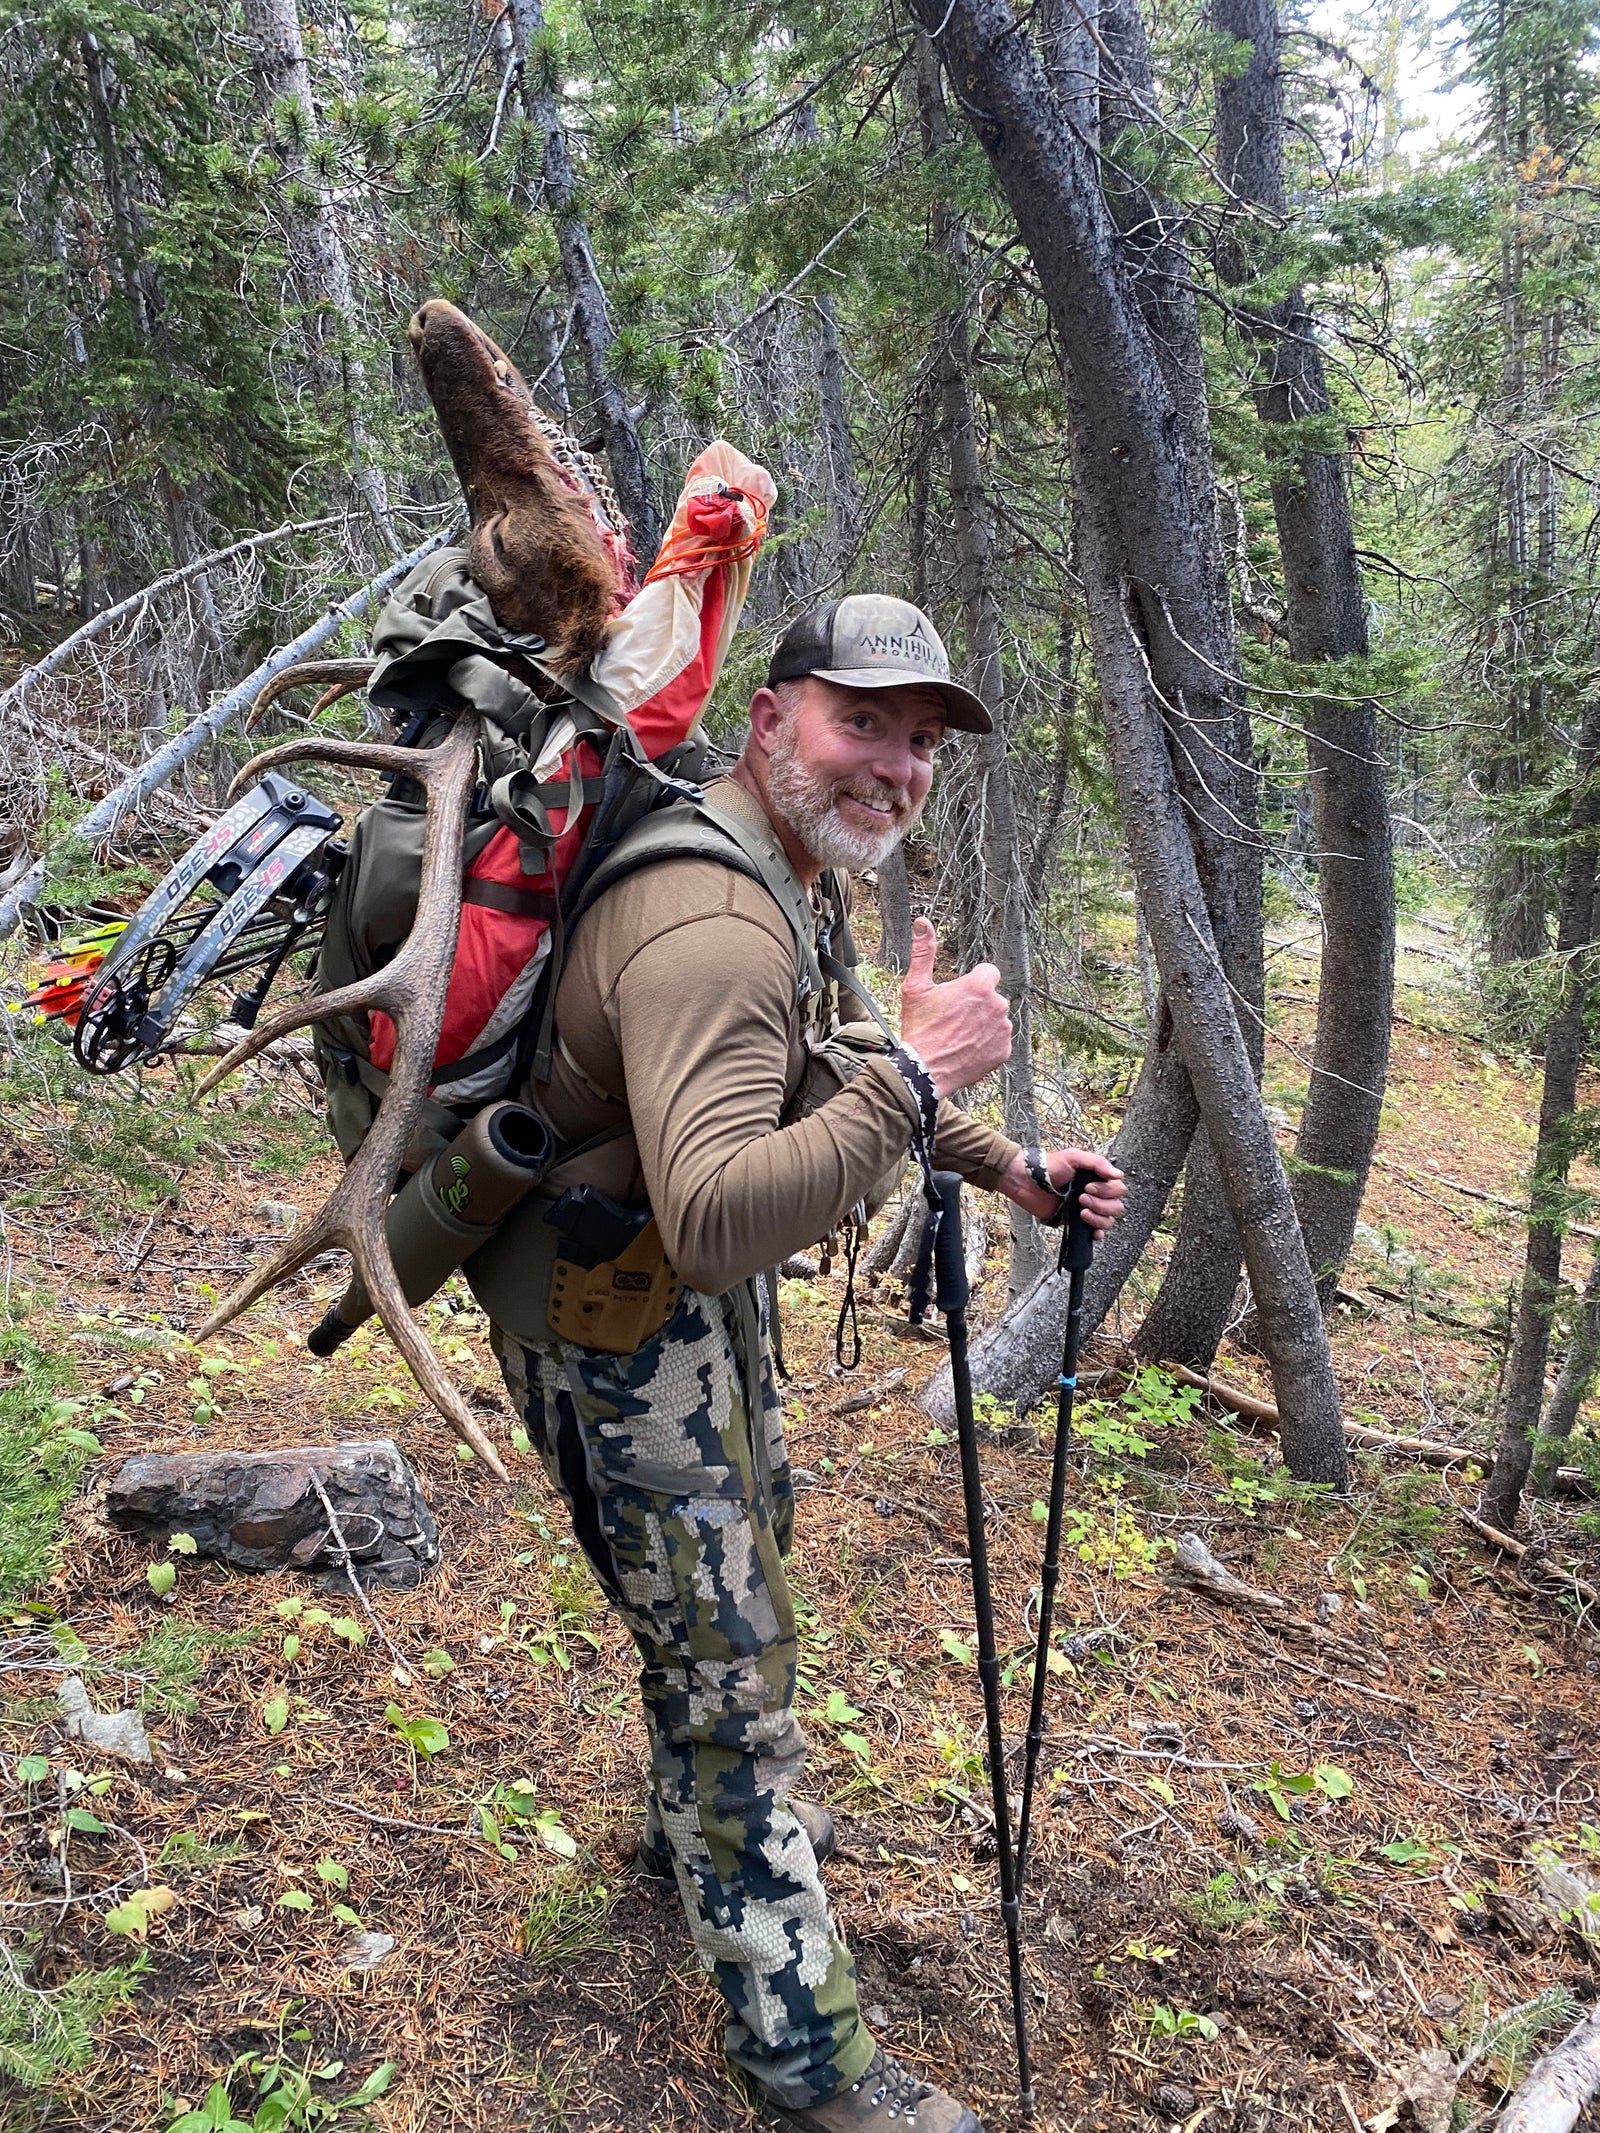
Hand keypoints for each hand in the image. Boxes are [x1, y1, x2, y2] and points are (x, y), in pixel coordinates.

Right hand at [899, 917, 1012, 1098]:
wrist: (923, 1070)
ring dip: (983, 1024)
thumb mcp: (916, 987)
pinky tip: (967, 1049)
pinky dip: (987, 1044)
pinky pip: (999, 1041)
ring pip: (996, 1019)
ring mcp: (1003, 1030)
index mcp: (980, 986)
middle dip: (978, 1005)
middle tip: (954, 1019)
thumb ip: (924, 952)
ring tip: (959, 1036)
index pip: (988, 973)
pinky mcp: (1004, 1051)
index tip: (958, 997)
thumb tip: (922, 923)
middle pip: (992, 997)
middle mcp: (998, 1005)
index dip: (972, 984)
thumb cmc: (919, 1028)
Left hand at [1000, 1147, 1125, 1232]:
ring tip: (1080, 1211)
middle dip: (1101, 1204)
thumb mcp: (1073, 1157)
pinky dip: (1098, 1233)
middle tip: (1081, 1198)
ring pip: (1108, 1220)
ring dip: (1098, 1218)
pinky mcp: (1076, 1223)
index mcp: (1097, 1178)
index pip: (1118, 1189)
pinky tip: (1092, 1231)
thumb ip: (1098, 1163)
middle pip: (1116, 1206)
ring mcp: (1086, 1209)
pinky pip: (1096, 1232)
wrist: (1025, 1181)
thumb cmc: (1048, 1166)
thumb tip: (1119, 1175)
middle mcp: (1095, 1194)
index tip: (1088, 1187)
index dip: (1107, 1190)